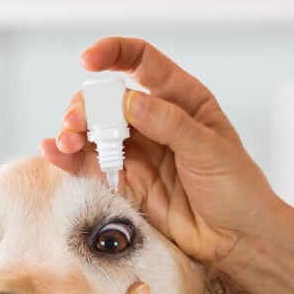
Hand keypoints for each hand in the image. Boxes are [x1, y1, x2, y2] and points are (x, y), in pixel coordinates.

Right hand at [41, 37, 284, 266]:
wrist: (240, 239)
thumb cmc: (238, 188)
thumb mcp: (209, 149)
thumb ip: (169, 123)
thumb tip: (128, 101)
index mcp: (183, 99)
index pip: (142, 62)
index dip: (114, 54)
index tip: (88, 60)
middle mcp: (156, 120)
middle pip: (108, 99)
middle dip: (87, 105)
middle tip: (78, 123)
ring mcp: (141, 151)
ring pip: (95, 131)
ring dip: (75, 132)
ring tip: (67, 142)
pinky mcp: (129, 182)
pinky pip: (93, 165)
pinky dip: (70, 159)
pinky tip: (54, 152)